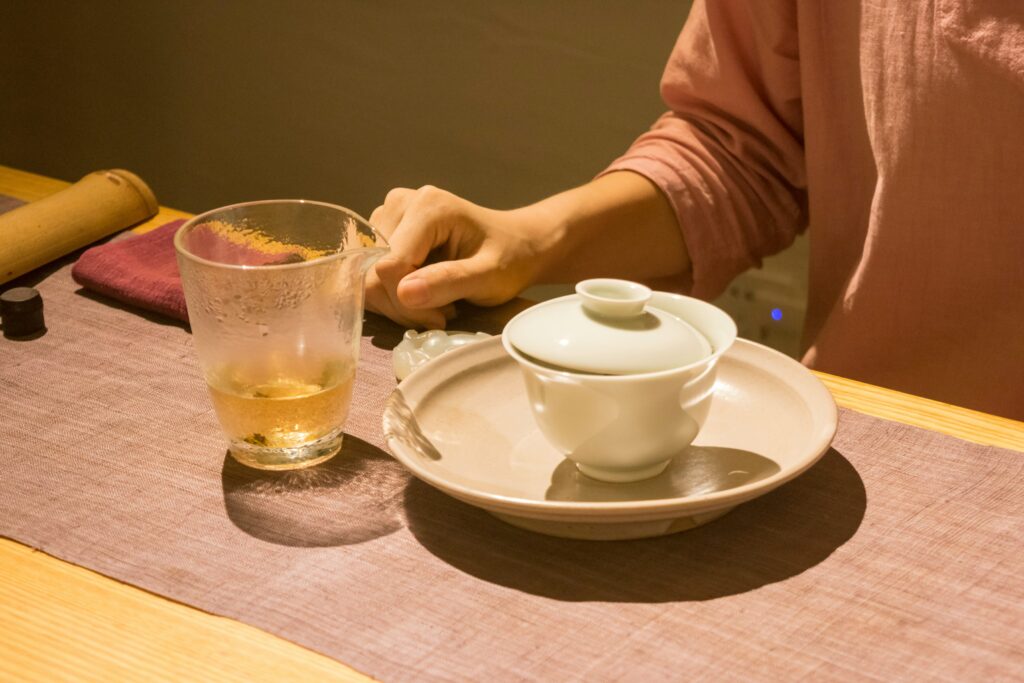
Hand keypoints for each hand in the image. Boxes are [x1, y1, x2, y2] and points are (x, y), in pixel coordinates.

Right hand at [365, 185, 545, 328]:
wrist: (517, 245)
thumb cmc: (510, 259)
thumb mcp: (489, 277)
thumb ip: (449, 282)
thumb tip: (404, 292)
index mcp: (427, 207)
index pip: (389, 266)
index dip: (408, 302)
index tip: (443, 316)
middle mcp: (400, 203)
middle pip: (374, 271)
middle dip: (404, 304)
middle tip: (442, 313)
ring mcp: (388, 215)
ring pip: (368, 275)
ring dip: (399, 302)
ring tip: (438, 301)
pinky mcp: (383, 231)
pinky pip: (370, 273)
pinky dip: (394, 294)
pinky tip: (424, 293)